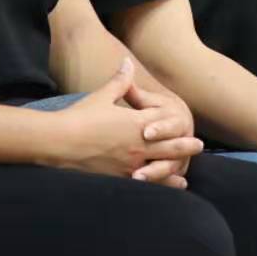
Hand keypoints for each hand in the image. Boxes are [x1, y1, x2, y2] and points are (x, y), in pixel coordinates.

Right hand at [50, 59, 201, 184]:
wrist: (57, 143)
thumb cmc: (79, 117)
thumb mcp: (102, 96)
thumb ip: (120, 82)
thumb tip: (127, 62)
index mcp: (136, 123)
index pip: (165, 124)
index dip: (178, 125)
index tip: (189, 126)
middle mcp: (137, 145)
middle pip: (169, 147)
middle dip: (185, 147)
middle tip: (199, 146)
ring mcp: (129, 165)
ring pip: (160, 169)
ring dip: (174, 171)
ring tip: (184, 177)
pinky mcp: (118, 179)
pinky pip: (143, 186)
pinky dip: (155, 188)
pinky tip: (159, 193)